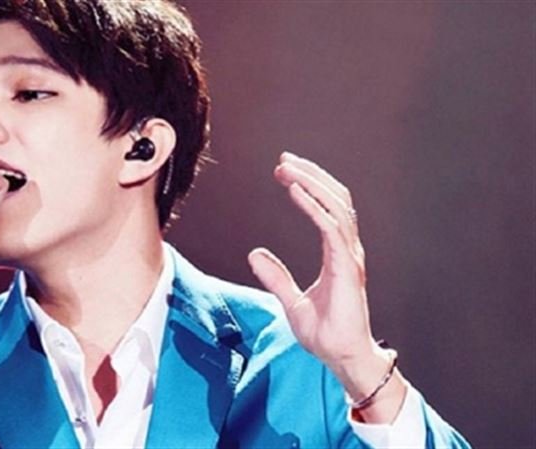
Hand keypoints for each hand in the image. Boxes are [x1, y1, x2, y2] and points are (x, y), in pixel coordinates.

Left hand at [248, 152, 405, 421]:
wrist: (342, 357)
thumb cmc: (325, 332)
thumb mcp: (291, 300)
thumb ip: (276, 276)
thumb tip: (254, 254)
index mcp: (336, 253)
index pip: (328, 207)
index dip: (309, 185)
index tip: (284, 171)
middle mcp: (347, 249)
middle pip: (335, 198)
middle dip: (310, 175)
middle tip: (283, 161)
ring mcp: (349, 257)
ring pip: (336, 206)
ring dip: (311, 182)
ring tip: (288, 169)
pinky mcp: (347, 268)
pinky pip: (331, 228)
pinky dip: (314, 206)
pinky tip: (295, 191)